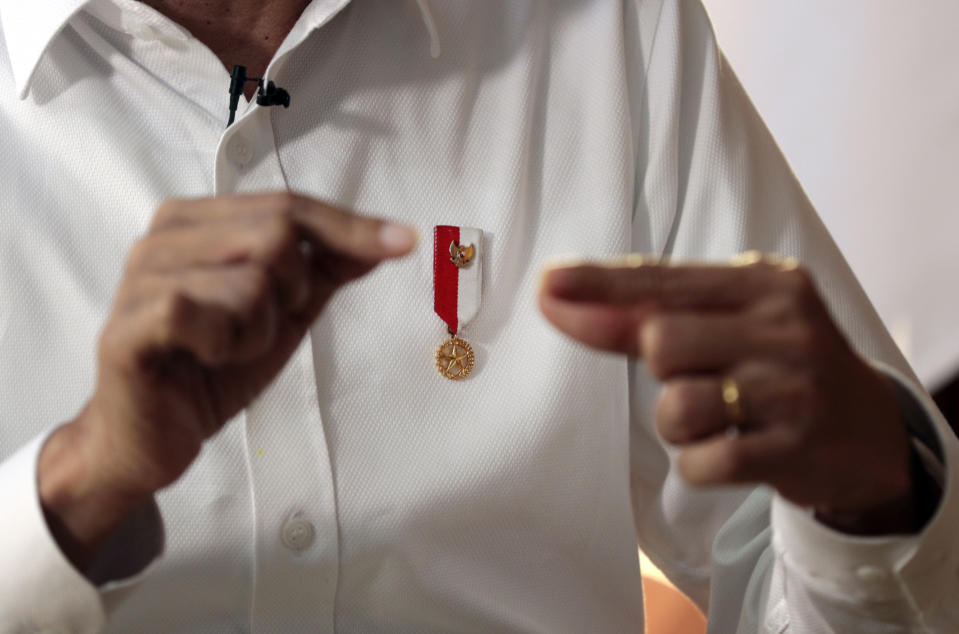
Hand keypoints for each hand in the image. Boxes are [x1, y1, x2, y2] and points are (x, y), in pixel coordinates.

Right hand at [39, 192, 415, 562]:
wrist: (152, 438)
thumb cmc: (214, 369)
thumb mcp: (284, 316)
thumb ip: (326, 271)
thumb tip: (387, 236)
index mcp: (198, 221)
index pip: (288, 205)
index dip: (348, 225)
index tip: (405, 242)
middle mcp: (164, 236)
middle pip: (276, 234)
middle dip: (292, 292)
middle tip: (255, 329)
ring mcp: (141, 276)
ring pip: (251, 282)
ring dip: (256, 331)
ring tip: (223, 351)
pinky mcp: (128, 323)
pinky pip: (204, 315)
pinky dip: (223, 346)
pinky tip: (201, 359)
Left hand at [539, 257, 917, 533]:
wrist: (868, 431)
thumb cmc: (775, 363)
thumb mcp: (730, 320)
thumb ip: (648, 311)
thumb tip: (557, 295)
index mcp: (764, 282)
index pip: (664, 280)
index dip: (601, 285)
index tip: (548, 283)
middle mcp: (783, 327)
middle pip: (660, 341)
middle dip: (663, 369)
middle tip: (707, 377)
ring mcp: (793, 389)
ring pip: (676, 407)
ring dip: (679, 424)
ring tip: (722, 419)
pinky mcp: (795, 449)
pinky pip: (702, 463)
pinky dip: (701, 464)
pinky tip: (733, 452)